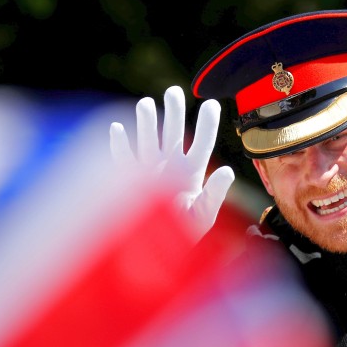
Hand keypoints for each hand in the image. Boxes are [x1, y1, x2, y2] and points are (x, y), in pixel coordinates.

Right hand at [109, 85, 234, 242]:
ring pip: (148, 141)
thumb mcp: (205, 215)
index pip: (201, 143)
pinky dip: (119, 145)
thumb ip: (215, 192)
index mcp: (192, 174)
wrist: (160, 254)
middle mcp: (171, 168)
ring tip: (146, 103)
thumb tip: (229, 170)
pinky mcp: (131, 183)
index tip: (212, 103)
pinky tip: (117, 129)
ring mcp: (150, 173)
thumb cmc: (186, 236)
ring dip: (147, 123)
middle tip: (174, 91)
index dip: (207, 124)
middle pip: (173, 134)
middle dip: (173, 112)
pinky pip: (123, 160)